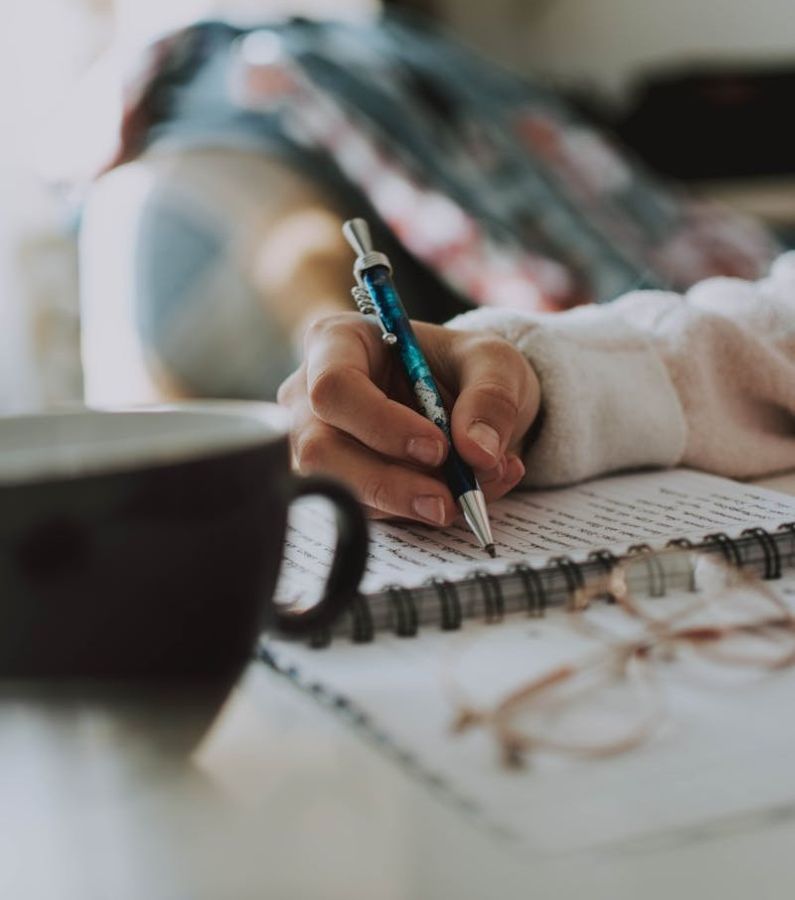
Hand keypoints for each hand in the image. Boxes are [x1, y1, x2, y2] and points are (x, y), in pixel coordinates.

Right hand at [278, 313, 540, 524]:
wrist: (465, 400)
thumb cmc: (462, 366)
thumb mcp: (493, 362)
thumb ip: (491, 398)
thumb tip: (479, 453)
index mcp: (338, 343)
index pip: (334, 386)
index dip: (381, 423)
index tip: (438, 447)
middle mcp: (311, 395)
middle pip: (321, 450)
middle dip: (388, 483)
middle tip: (448, 500)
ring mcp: (316, 443)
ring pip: (342, 489)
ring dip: (409, 503)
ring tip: (470, 494)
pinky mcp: (339, 483)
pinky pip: (366, 511)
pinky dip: (418, 512)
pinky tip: (461, 496)